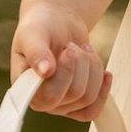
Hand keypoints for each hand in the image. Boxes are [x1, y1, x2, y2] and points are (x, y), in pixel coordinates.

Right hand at [10, 2, 111, 121]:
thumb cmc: (40, 27)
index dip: (65, 74)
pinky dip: (104, 89)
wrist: (57, 23)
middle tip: (72, 47)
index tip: (66, 50)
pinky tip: (106, 74)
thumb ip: (36, 52)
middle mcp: (41, 101)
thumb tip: (46, 72)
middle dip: (80, 64)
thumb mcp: (33, 34)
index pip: (50, 97)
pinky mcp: (76, 102)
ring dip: (92, 69)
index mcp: (24, 88)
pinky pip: (95, 108)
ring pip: (89, 98)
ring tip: (82, 51)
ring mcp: (60, 104)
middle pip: (75, 94)